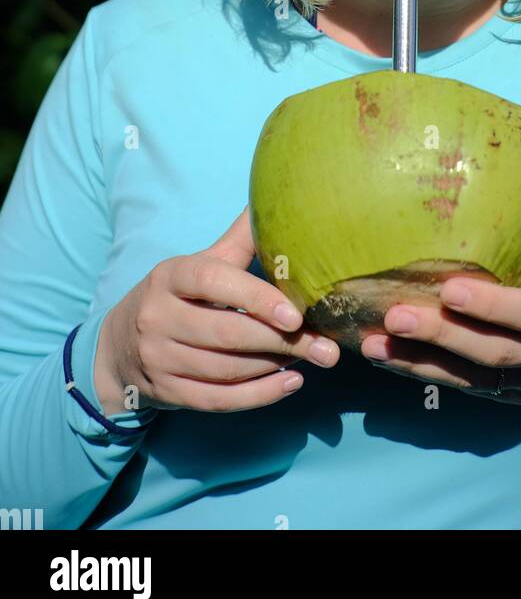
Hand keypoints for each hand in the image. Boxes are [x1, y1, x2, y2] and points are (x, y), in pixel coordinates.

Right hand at [94, 208, 340, 414]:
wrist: (118, 346)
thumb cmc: (176, 296)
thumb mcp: (199, 264)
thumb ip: (239, 240)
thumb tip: (277, 198)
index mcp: (170, 276)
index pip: (214, 282)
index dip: (257, 297)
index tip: (296, 314)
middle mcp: (158, 317)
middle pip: (226, 333)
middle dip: (281, 341)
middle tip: (324, 346)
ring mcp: (158, 358)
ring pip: (226, 369)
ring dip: (274, 365)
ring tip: (311, 357)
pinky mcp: (166, 392)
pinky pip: (218, 399)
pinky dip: (259, 396)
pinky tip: (290, 383)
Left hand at [360, 166, 520, 415]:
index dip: (493, 306)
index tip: (451, 288)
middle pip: (493, 352)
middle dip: (443, 337)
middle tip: (395, 316)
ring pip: (472, 378)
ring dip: (420, 363)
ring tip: (373, 344)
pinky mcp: (509, 396)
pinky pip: (464, 388)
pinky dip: (424, 374)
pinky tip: (385, 358)